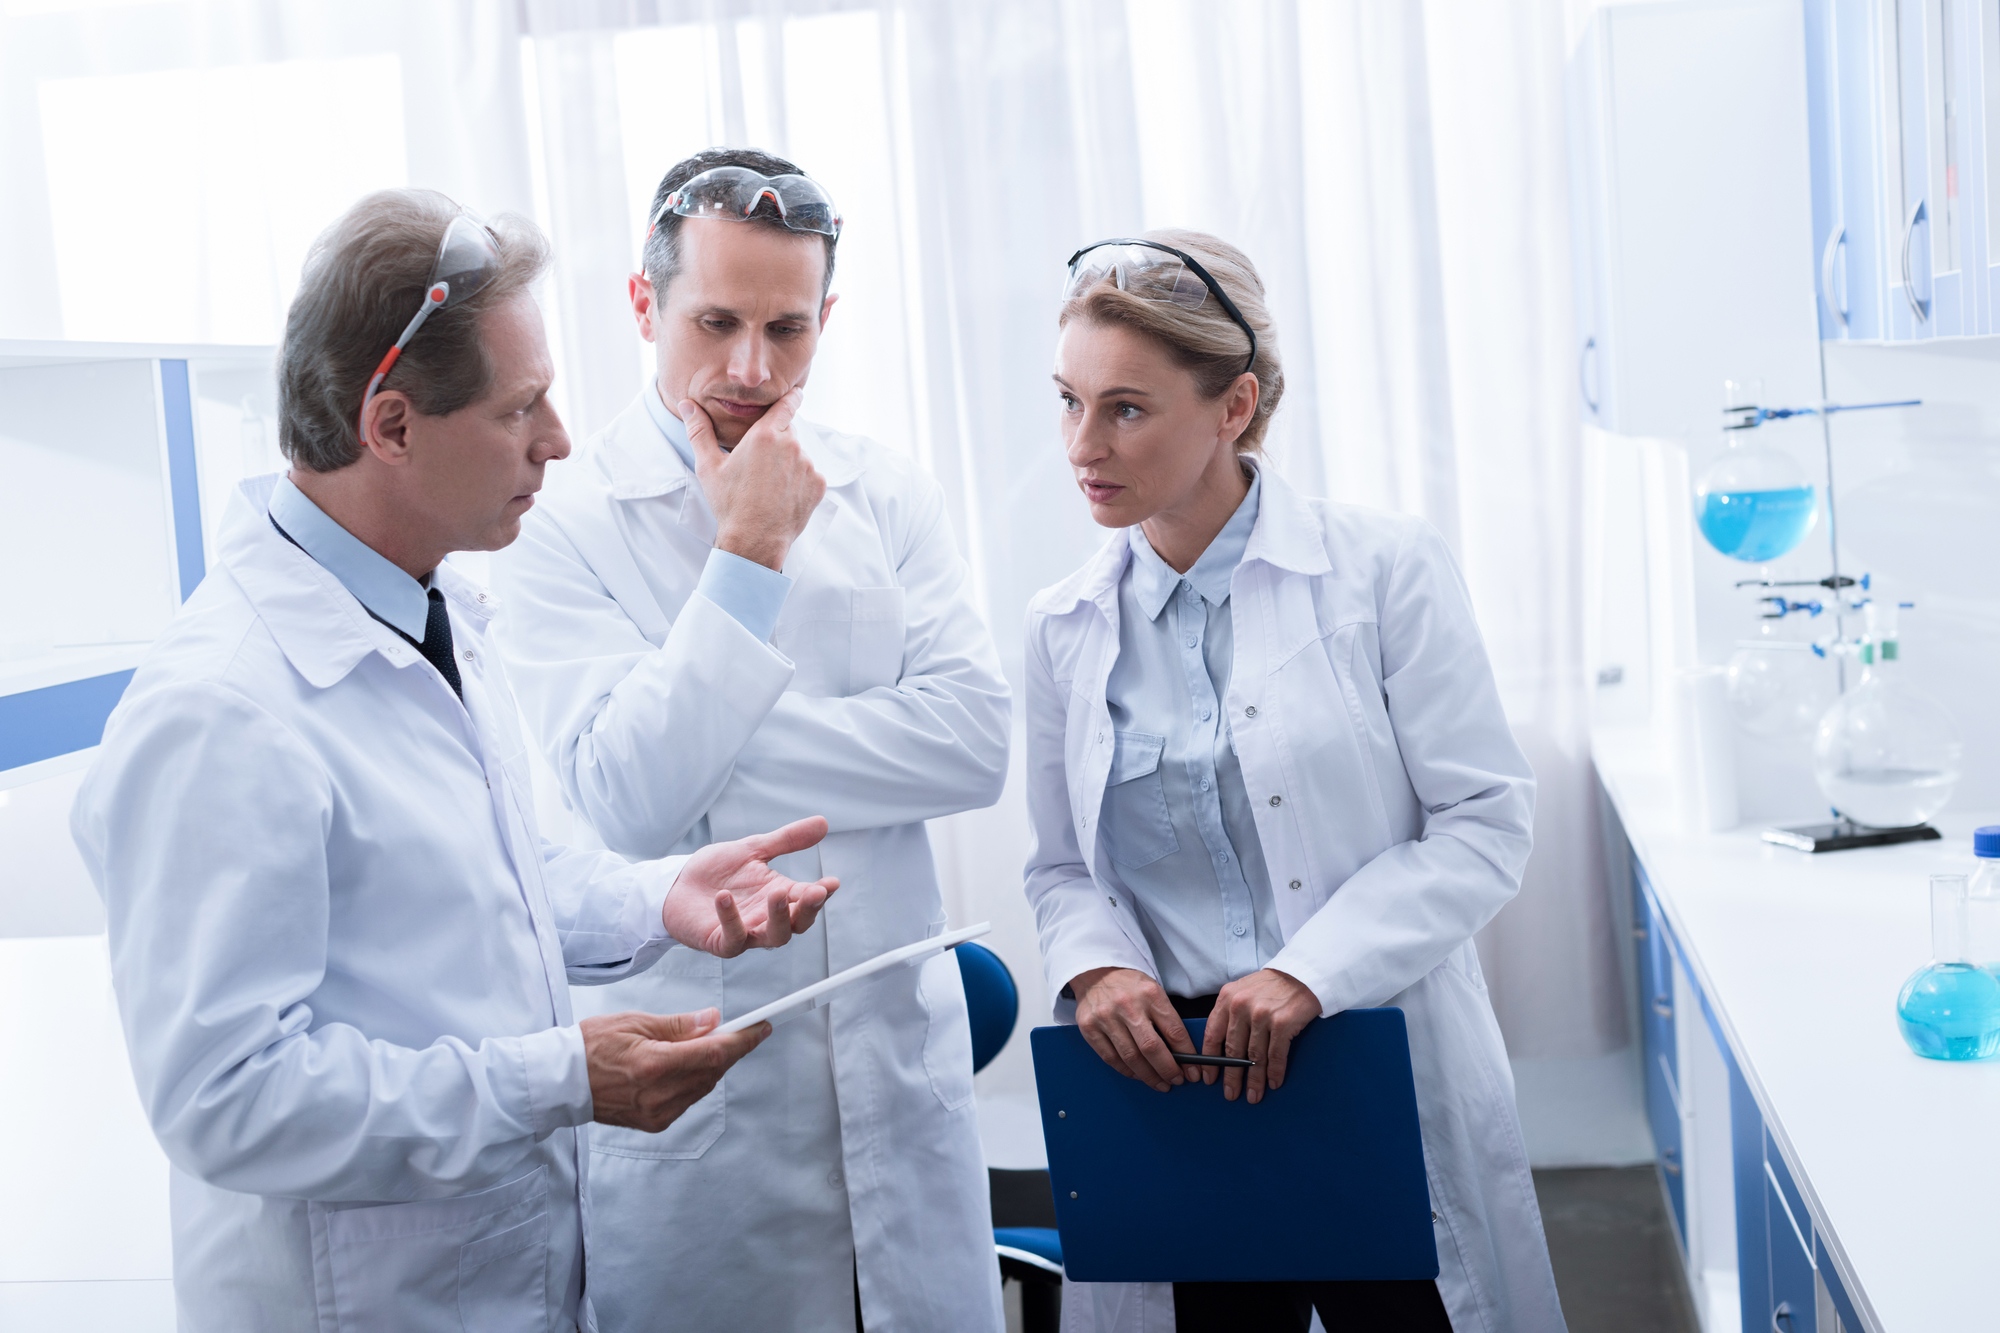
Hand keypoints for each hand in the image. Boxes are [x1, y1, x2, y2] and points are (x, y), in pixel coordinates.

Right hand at [582, 1008, 768, 1131]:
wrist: (561, 1082)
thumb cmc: (592, 1044)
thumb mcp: (634, 1022)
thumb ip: (678, 1025)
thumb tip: (713, 1020)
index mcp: (653, 1064)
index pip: (713, 1053)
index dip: (743, 1040)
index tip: (762, 1028)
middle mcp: (658, 1094)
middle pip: (713, 1072)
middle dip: (730, 1051)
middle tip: (740, 1031)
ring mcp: (656, 1113)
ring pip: (703, 1087)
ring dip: (713, 1066)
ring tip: (710, 1045)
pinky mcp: (653, 1124)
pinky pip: (688, 1101)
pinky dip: (695, 1082)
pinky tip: (689, 1067)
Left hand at [665, 816, 839, 956]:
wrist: (676, 884)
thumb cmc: (716, 871)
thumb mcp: (753, 849)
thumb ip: (787, 840)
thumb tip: (823, 823)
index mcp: (778, 896)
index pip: (807, 899)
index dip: (822, 893)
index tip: (832, 882)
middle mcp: (766, 918)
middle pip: (797, 924)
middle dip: (808, 910)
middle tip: (815, 893)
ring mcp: (746, 932)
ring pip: (773, 937)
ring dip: (778, 918)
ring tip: (776, 894)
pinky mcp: (720, 942)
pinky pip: (732, 937)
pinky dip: (730, 918)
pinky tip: (724, 897)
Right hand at [684, 388, 824, 570]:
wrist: (754, 540)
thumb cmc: (729, 503)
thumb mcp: (709, 466)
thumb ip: (699, 431)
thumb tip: (688, 405)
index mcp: (764, 435)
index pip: (786, 404)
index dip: (791, 397)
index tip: (795, 393)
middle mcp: (791, 446)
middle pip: (789, 431)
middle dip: (777, 439)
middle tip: (760, 461)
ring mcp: (807, 466)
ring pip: (799, 454)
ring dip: (788, 461)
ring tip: (768, 483)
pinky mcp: (818, 485)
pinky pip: (810, 474)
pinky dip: (799, 480)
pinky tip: (782, 494)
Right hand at [1070, 966, 1195, 1091]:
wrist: (1095, 972)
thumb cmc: (1129, 986)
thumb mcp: (1153, 991)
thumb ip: (1165, 1018)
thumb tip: (1182, 1053)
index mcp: (1150, 993)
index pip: (1174, 1031)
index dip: (1186, 1056)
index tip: (1192, 1071)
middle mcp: (1127, 1005)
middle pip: (1152, 1048)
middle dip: (1167, 1070)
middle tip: (1176, 1081)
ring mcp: (1106, 1017)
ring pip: (1131, 1057)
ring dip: (1148, 1076)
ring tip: (1159, 1083)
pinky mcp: (1089, 1027)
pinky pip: (1111, 1058)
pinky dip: (1127, 1071)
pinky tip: (1137, 1074)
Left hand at [1202, 968, 1320, 1103]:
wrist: (1303, 974)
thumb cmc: (1273, 986)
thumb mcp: (1243, 991)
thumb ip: (1230, 1013)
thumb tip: (1222, 1048)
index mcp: (1227, 998)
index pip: (1212, 1035)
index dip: (1210, 1061)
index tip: (1209, 1077)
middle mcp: (1241, 1006)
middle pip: (1233, 1051)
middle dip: (1232, 1077)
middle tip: (1231, 1094)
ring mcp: (1262, 1015)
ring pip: (1254, 1057)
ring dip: (1254, 1081)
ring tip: (1253, 1095)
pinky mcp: (1283, 1023)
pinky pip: (1276, 1056)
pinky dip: (1274, 1073)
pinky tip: (1273, 1083)